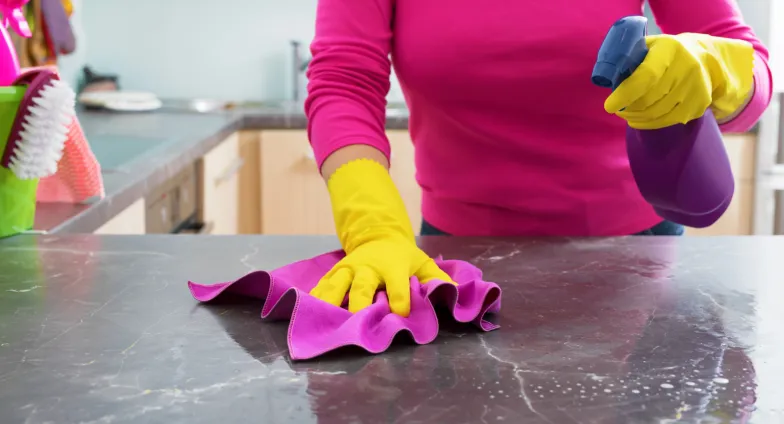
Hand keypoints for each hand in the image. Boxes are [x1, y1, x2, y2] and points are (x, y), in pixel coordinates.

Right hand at [311, 235, 453, 315]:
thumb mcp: (423, 262)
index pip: (398, 285)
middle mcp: (369, 267)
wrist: (378, 235)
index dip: (400, 299)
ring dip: (331, 302)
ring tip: (324, 319)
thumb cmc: (403, 256)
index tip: (399, 313)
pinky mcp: (335, 272)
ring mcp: (349, 269)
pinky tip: (308, 310)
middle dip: (360, 304)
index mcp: (393, 265)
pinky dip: (316, 297)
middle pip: (363, 287)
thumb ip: (437, 279)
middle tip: (357, 322)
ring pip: (337, 285)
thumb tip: (456, 294)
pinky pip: (323, 284)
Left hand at [604, 33, 754, 129]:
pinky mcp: (699, 104)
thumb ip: (629, 58)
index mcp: (670, 49)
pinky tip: (641, 119)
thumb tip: (608, 79)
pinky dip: (650, 123)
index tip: (609, 105)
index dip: (626, 94)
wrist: (706, 59)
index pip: (646, 76)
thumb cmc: (666, 53)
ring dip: (637, 117)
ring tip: (627, 113)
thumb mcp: (649, 45)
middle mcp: (687, 67)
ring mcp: (696, 88)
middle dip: (628, 108)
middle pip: (650, 99)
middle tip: (617, 109)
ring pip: (658, 113)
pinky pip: (669, 120)